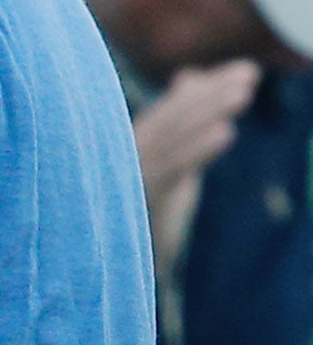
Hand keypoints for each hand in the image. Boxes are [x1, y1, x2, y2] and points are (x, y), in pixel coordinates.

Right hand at [132, 59, 258, 273]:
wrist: (95, 273)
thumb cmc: (128, 218)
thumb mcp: (161, 168)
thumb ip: (177, 126)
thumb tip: (191, 76)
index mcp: (128, 151)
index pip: (171, 113)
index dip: (207, 91)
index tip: (244, 72)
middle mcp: (122, 159)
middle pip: (171, 119)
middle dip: (212, 95)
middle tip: (250, 73)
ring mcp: (127, 178)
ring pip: (171, 137)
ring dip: (208, 112)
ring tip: (245, 93)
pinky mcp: (135, 202)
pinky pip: (170, 169)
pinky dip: (196, 149)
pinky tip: (226, 132)